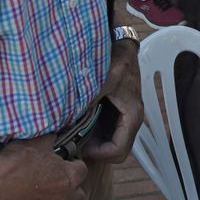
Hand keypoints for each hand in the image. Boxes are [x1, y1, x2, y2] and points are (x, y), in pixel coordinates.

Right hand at [0, 137, 87, 199]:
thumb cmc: (12, 162)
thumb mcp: (34, 143)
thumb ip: (49, 141)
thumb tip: (54, 137)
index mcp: (68, 179)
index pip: (82, 171)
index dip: (73, 166)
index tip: (65, 165)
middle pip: (77, 197)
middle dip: (70, 190)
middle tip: (56, 183)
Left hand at [82, 41, 143, 164]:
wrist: (121, 45)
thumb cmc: (116, 61)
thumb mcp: (103, 80)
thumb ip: (89, 99)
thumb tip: (68, 120)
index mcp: (131, 116)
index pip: (118, 151)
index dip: (98, 154)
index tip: (80, 146)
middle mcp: (131, 120)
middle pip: (115, 151)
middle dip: (95, 151)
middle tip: (75, 143)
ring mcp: (124, 117)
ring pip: (111, 143)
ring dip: (94, 143)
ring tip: (75, 134)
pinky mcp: (118, 112)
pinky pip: (107, 132)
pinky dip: (94, 132)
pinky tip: (79, 122)